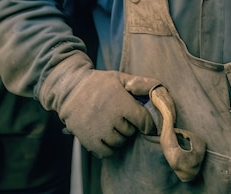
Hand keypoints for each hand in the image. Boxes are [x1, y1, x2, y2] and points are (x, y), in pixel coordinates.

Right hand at [41, 62, 157, 158]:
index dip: (148, 123)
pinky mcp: (88, 140)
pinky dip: (109, 147)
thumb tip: (158, 89)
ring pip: (119, 142)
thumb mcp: (120, 78)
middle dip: (130, 126)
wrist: (71, 89)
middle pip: (131, 132)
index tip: (146, 122)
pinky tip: (107, 135)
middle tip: (123, 117)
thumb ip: (140, 83)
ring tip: (114, 125)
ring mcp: (99, 132)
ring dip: (120, 136)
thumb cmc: (99, 83)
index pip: (144, 121)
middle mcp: (112, 120)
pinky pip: (106, 152)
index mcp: (122, 104)